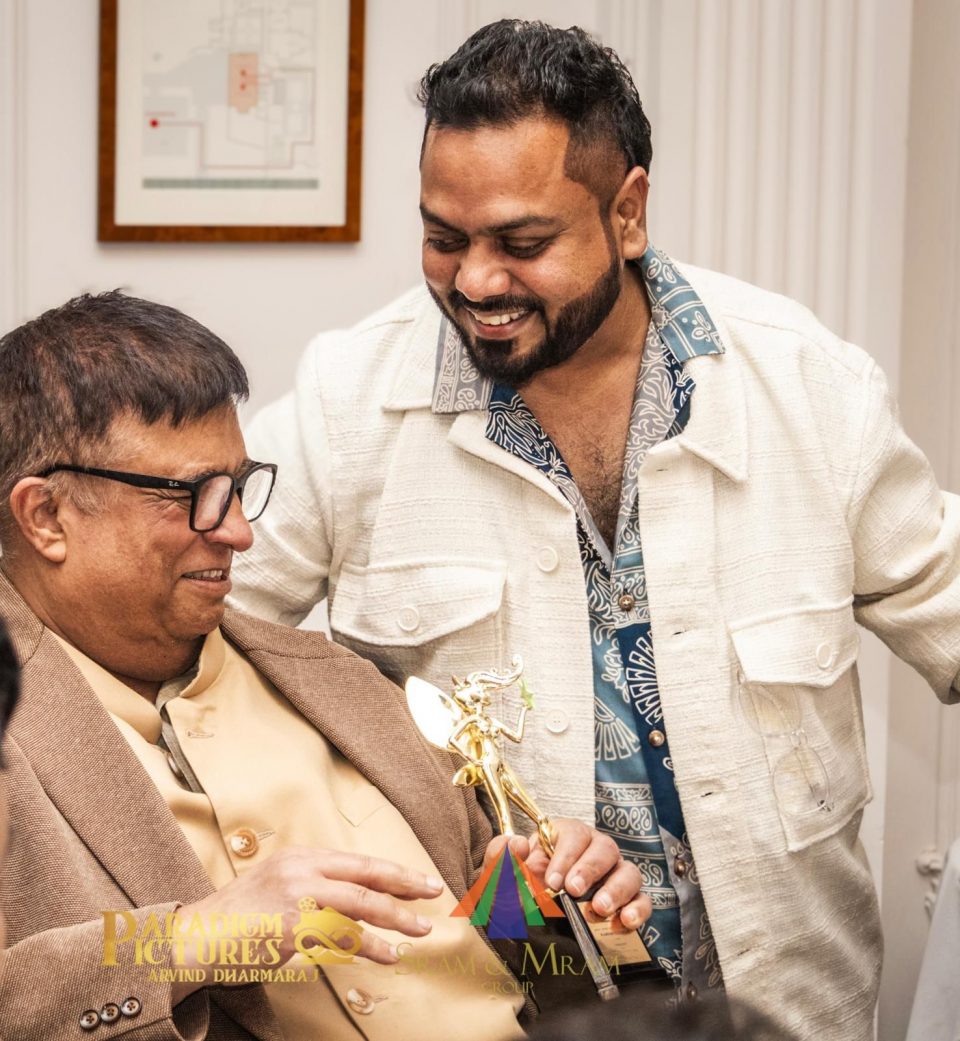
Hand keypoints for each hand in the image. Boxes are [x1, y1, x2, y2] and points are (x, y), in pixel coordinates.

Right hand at [170, 846, 443, 1003]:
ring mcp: (297, 895)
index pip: (358, 861)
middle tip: (434, 891)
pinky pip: (341, 935)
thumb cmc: (242, 917)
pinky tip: (388, 954)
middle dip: (405, 884)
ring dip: (394, 917)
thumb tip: (360, 899)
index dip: (393, 871)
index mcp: (303, 855)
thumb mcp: (280, 883)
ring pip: (360, 903)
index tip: (420, 880)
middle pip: (366, 874)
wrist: (199, 936)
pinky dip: (368, 945)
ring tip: (420, 929)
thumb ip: (316, 885)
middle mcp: (303, 868)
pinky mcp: (292, 924)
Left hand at [482, 821, 649, 929]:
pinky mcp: (629, 901)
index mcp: (565, 837)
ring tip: (599, 909)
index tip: (552, 881)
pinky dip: (638, 910)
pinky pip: (643, 901)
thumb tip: (516, 843)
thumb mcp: (502, 876)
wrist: (528, 923)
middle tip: (573, 891)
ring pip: (629, 872)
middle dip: (589, 869)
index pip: (573, 834)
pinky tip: (624, 922)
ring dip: (617, 890)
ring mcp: (615, 875)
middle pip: (604, 848)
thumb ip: (500, 857)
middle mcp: (595, 851)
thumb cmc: (519, 890)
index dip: (564, 855)